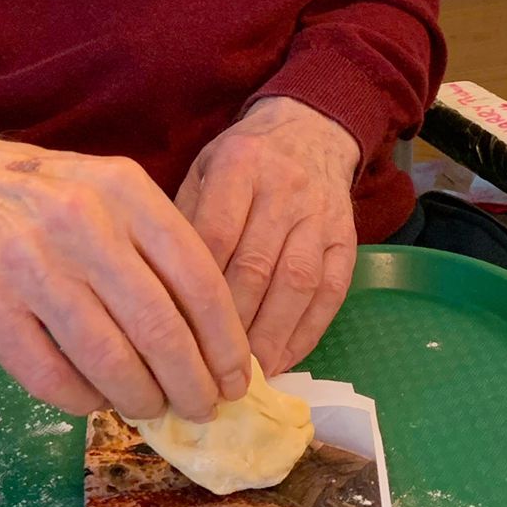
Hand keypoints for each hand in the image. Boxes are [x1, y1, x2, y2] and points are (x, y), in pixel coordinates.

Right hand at [0, 132, 250, 421]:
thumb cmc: (40, 195)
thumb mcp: (106, 191)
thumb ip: (154, 247)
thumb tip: (211, 339)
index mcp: (124, 189)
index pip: (198, 279)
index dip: (226, 342)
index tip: (237, 378)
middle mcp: (81, 223)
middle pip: (160, 328)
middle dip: (193, 384)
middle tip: (202, 408)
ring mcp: (29, 264)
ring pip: (110, 361)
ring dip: (142, 399)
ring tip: (152, 408)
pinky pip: (52, 378)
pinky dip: (85, 401)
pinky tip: (96, 399)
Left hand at [174, 98, 359, 375]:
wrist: (310, 131)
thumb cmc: (242, 160)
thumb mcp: (202, 168)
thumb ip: (183, 219)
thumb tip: (161, 290)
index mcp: (239, 166)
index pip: (215, 235)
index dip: (196, 289)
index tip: (175, 333)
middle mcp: (284, 189)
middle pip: (256, 265)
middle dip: (230, 324)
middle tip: (205, 367)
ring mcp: (320, 216)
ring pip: (296, 284)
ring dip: (270, 335)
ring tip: (245, 374)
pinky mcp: (346, 240)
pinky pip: (330, 293)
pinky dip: (306, 333)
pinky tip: (282, 360)